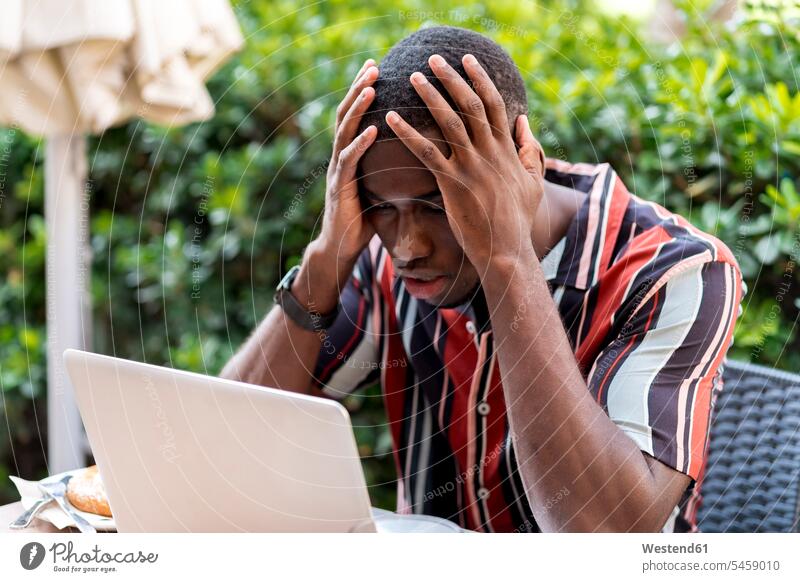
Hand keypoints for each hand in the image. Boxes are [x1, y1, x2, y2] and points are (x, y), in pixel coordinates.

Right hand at [318, 59, 378, 264]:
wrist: (341, 247)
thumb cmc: (363, 218)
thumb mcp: (379, 186)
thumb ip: (388, 166)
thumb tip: (420, 152)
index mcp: (350, 154)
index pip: (356, 114)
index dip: (363, 89)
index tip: (377, 66)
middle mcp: (341, 156)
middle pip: (347, 113)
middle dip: (359, 87)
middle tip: (373, 66)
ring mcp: (338, 171)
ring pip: (345, 131)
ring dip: (358, 108)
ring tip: (371, 88)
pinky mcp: (340, 188)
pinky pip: (349, 161)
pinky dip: (359, 144)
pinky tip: (371, 130)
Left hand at [385, 53, 544, 272]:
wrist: (506, 250)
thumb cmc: (517, 219)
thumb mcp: (534, 181)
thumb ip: (530, 150)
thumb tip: (524, 122)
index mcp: (506, 149)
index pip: (493, 104)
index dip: (479, 79)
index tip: (467, 59)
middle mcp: (489, 152)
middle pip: (469, 104)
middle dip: (451, 78)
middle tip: (433, 58)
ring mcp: (470, 166)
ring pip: (448, 121)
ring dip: (429, 96)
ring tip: (413, 77)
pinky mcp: (452, 183)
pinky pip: (425, 152)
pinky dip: (407, 132)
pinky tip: (391, 118)